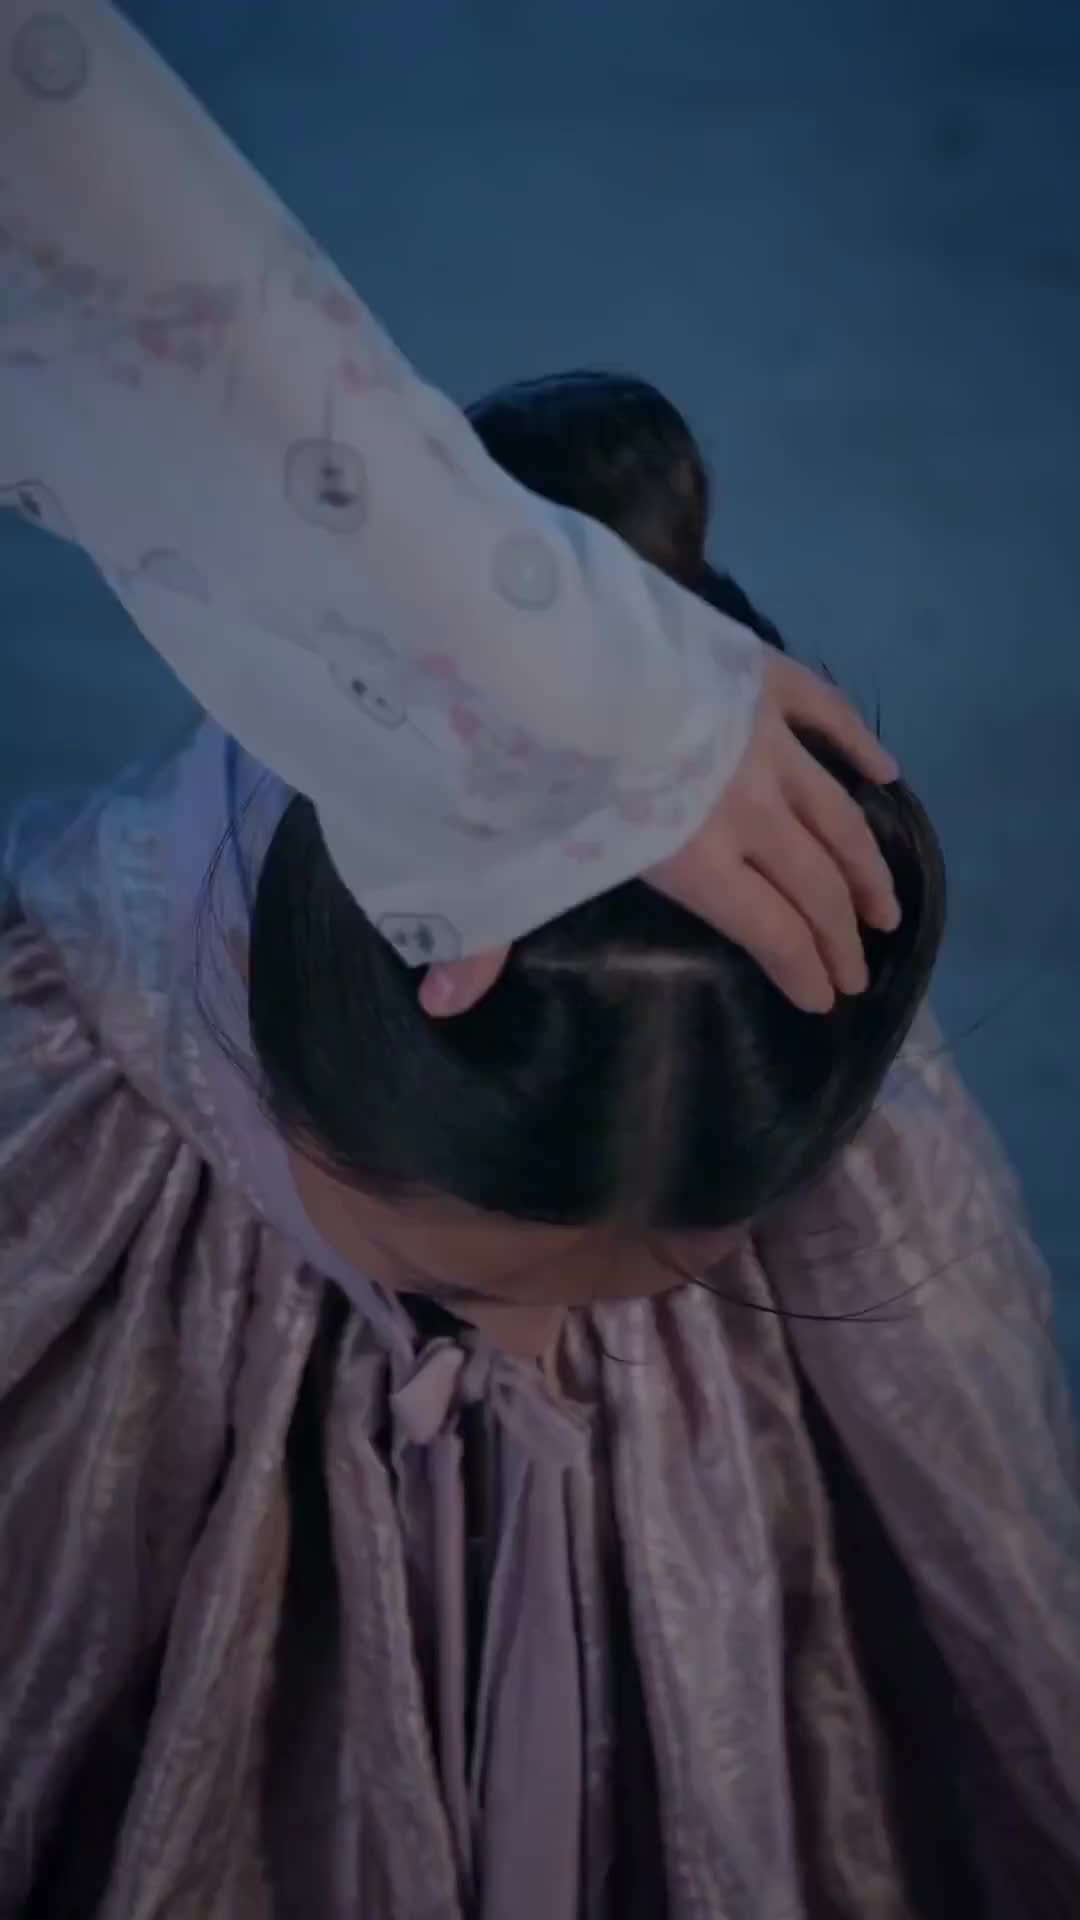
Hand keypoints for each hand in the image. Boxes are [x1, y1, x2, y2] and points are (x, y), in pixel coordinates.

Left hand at [420, 654, 899, 1017]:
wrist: (540, 639)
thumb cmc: (518, 756)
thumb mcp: (500, 854)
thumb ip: (482, 936)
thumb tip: (439, 1007)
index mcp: (692, 858)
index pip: (771, 930)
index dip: (804, 969)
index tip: (827, 999)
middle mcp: (744, 806)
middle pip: (814, 883)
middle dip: (842, 934)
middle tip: (863, 970)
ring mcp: (760, 737)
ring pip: (837, 811)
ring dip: (867, 863)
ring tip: (888, 903)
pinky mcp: (757, 673)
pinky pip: (827, 712)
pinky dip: (858, 746)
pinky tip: (886, 775)